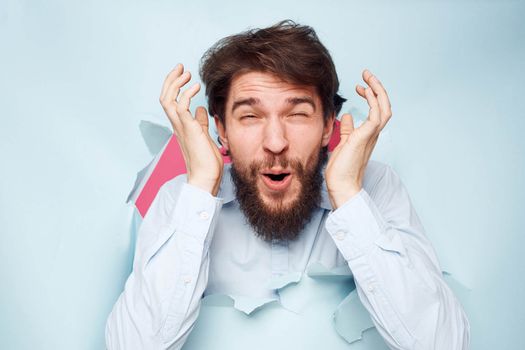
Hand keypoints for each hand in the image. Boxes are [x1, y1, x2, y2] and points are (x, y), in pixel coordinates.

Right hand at [159, 64, 222, 195]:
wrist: (206, 178)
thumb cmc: (207, 161)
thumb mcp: (204, 136)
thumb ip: (200, 122)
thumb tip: (201, 109)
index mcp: (180, 126)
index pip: (171, 102)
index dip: (174, 86)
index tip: (184, 75)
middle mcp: (177, 125)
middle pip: (165, 97)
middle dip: (171, 80)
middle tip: (181, 67)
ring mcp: (181, 127)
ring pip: (168, 99)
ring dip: (175, 83)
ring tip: (186, 73)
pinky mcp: (188, 129)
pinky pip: (181, 107)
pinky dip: (186, 94)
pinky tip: (195, 87)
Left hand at [325, 69, 391, 207]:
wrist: (342, 186)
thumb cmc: (341, 169)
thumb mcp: (343, 143)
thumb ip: (347, 130)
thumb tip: (347, 116)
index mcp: (369, 134)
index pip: (377, 111)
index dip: (371, 96)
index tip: (360, 87)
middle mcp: (373, 134)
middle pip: (385, 106)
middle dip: (378, 88)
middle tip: (367, 74)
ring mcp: (371, 135)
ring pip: (384, 108)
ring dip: (377, 90)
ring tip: (367, 77)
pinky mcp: (366, 137)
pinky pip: (375, 114)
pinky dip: (372, 100)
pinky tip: (363, 91)